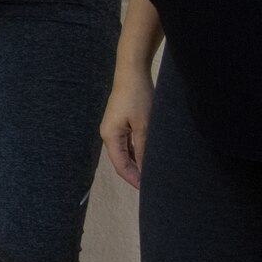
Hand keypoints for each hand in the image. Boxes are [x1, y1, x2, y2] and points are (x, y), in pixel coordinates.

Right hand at [99, 64, 153, 188]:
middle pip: (121, 160)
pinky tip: (149, 154)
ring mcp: (113, 127)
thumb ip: (143, 148)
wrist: (132, 71)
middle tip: (152, 183)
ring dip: (137, 161)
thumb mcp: (144, 125)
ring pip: (125, 151)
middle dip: (135, 172)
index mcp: (110, 136)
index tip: (147, 189)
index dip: (133, 179)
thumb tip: (146, 168)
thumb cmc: (137, 96)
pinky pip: (128, 142)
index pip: (120, 166)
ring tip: (152, 171)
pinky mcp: (120, 121)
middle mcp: (108, 133)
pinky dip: (137, 150)